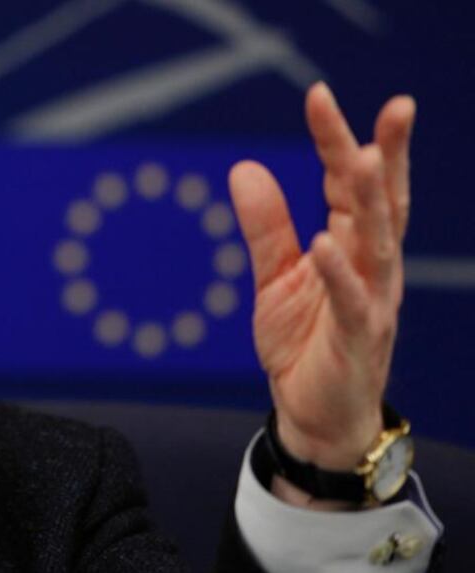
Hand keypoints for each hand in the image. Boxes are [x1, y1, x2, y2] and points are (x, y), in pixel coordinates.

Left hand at [229, 82, 415, 471]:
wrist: (313, 413)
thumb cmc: (303, 342)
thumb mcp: (275, 277)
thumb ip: (266, 226)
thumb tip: (244, 169)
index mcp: (351, 247)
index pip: (348, 185)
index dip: (338, 140)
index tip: (320, 95)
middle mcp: (370, 267)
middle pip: (380, 203)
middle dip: (384, 155)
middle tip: (393, 108)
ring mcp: (370, 302)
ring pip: (378, 244)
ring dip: (371, 202)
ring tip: (363, 159)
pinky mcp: (357, 339)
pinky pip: (351, 301)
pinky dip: (338, 272)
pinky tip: (325, 242)